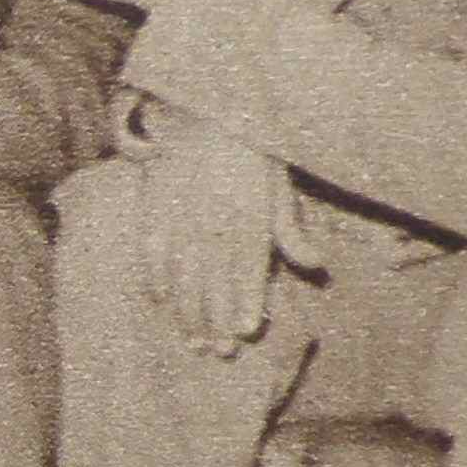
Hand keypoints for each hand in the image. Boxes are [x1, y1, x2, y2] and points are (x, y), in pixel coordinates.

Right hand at [133, 125, 285, 355]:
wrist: (198, 113)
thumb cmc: (247, 150)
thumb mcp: (278, 183)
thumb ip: (290, 228)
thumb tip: (316, 264)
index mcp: (246, 217)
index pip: (245, 269)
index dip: (244, 301)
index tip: (244, 331)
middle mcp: (210, 225)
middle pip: (211, 283)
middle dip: (214, 320)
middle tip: (216, 353)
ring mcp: (177, 222)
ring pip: (180, 277)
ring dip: (184, 312)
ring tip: (190, 341)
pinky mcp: (151, 215)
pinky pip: (150, 255)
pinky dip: (153, 280)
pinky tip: (158, 302)